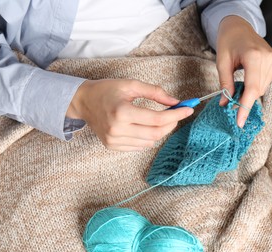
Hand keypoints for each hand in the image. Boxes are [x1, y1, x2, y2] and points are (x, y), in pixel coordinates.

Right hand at [66, 79, 193, 150]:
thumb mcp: (131, 85)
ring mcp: (114, 140)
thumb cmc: (107, 90)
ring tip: (159, 118)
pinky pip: (139, 146)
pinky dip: (148, 137)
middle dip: (171, 124)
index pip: (157, 119)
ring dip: (160, 131)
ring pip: (149, 142)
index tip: (188, 109)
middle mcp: (117, 129)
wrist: (84, 102)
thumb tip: (175, 101)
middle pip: (156, 133)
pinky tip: (145, 127)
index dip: (176, 115)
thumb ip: (155, 92)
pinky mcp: (112, 146)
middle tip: (177, 114)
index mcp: (122, 112)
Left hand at [216, 15, 271, 127]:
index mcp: (254, 57)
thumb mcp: (222, 62)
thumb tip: (225, 103)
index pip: (252, 89)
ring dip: (250, 92)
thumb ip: (225, 84)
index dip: (245, 107)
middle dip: (244, 100)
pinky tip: (248, 77)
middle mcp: (268, 58)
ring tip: (239, 84)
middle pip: (257, 91)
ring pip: (262, 88)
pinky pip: (266, 82)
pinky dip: (255, 85)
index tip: (240, 122)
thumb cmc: (228, 40)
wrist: (238, 26)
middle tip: (231, 106)